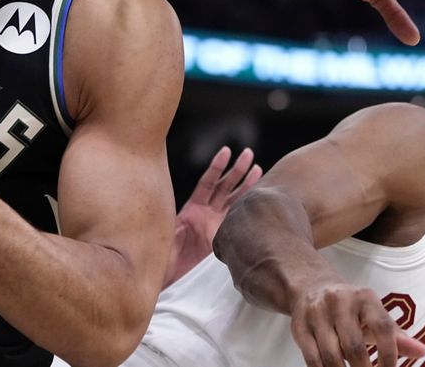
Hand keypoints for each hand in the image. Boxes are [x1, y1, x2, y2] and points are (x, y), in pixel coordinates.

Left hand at [164, 146, 261, 286]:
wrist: (172, 274)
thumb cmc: (166, 256)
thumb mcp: (168, 239)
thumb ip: (176, 231)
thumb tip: (181, 227)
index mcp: (193, 208)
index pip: (207, 182)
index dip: (217, 167)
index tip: (227, 151)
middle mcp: (206, 212)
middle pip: (224, 186)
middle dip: (237, 170)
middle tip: (249, 153)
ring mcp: (216, 223)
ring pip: (234, 199)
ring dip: (246, 184)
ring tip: (258, 168)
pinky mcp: (223, 235)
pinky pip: (237, 217)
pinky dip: (247, 207)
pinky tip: (259, 198)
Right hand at [288, 279, 424, 366]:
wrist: (311, 286)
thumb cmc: (350, 307)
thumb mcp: (374, 314)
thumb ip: (397, 336)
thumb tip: (422, 352)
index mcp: (365, 298)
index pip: (383, 328)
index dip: (390, 355)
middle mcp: (339, 301)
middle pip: (355, 347)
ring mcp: (316, 313)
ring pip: (331, 356)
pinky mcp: (299, 326)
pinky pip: (312, 358)